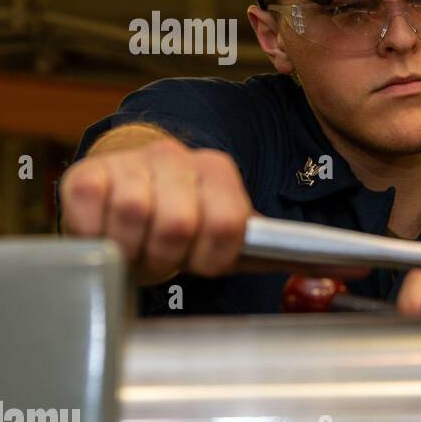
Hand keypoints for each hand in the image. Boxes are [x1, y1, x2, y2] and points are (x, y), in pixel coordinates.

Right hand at [60, 134, 252, 285]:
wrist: (123, 192)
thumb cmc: (179, 223)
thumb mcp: (221, 234)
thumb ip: (263, 248)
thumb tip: (333, 263)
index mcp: (216, 170)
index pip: (226, 223)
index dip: (212, 258)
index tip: (201, 264)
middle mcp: (174, 157)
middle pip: (178, 223)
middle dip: (169, 258)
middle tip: (161, 260)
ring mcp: (130, 162)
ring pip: (133, 213)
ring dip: (131, 250)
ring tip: (134, 251)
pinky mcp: (86, 173)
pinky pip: (89, 209)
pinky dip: (96, 236)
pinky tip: (106, 238)